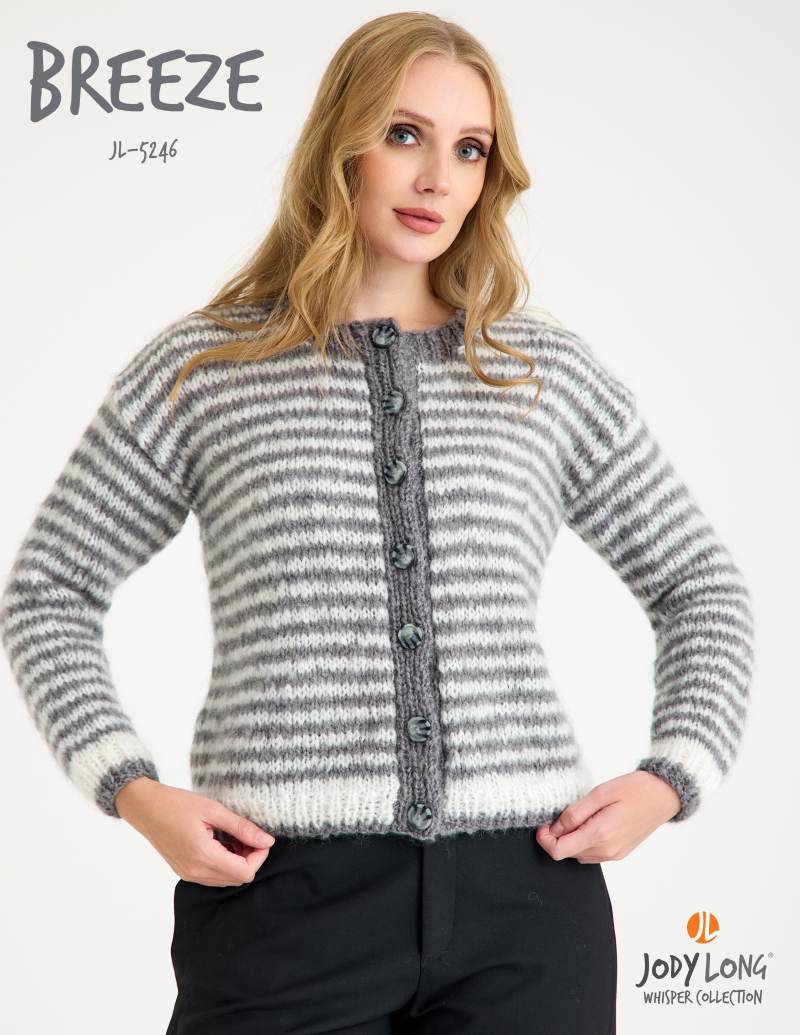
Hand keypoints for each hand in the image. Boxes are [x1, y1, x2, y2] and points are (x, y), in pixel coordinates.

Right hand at [114, 777, 275, 885]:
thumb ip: (242, 827)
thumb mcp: (213, 810)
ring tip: (236, 837)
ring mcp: (188, 874)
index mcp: (203, 856)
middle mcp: (195, 872)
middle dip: (250, 859)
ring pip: (225, 880)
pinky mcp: (184, 871)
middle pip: (237, 879)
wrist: (144, 807)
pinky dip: (224, 863)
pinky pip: (212, 876)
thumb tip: (268, 841)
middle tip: (249, 835)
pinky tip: (222, 842)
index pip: (244, 872)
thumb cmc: (176, 803)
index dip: (259, 856)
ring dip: (237, 862)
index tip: (261, 837)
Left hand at [535, 770, 680, 862]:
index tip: (543, 824)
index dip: (545, 839)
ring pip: (578, 854)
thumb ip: (575, 813)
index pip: (559, 852)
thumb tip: (554, 828)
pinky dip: (584, 841)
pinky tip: (590, 823)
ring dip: (571, 839)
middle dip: (558, 837)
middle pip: (567, 854)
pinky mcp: (619, 853)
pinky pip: (591, 853)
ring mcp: (614, 855)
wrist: (664, 795)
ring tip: (579, 816)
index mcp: (600, 835)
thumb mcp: (600, 793)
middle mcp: (607, 851)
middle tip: (561, 815)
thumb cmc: (635, 789)